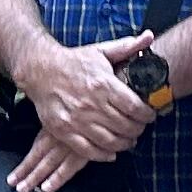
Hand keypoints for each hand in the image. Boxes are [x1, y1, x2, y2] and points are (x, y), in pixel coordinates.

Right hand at [10, 35, 152, 191]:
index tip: (150, 115)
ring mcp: (77, 119)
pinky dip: (104, 155)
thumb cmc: (74, 61)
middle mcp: (92, 104)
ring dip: (124, 144)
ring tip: (129, 140)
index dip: (147, 115)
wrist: (40, 70)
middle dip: (138, 130)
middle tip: (140, 128)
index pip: (135, 108)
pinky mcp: (64, 131)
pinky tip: (111, 151)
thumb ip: (128, 46)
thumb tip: (149, 36)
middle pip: (125, 127)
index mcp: (104, 84)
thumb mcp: (101, 50)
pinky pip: (89, 150)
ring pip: (110, 141)